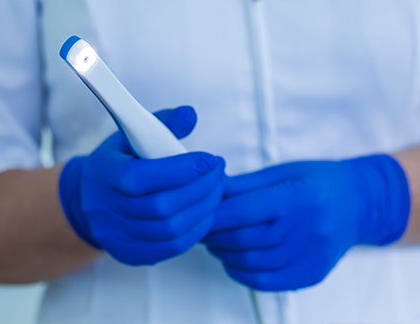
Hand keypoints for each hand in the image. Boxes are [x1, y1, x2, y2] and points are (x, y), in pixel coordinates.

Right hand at [59, 106, 225, 265]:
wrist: (89, 199)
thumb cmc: (119, 162)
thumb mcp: (132, 135)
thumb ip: (163, 123)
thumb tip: (191, 115)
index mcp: (106, 174)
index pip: (145, 177)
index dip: (183, 169)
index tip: (211, 159)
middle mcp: (107, 210)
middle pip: (162, 207)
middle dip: (201, 188)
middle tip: (219, 173)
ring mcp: (118, 237)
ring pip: (171, 230)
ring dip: (203, 209)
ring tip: (217, 190)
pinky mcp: (130, 253)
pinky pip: (171, 247)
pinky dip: (196, 230)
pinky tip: (206, 212)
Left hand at [203, 155, 409, 290]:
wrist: (358, 204)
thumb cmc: (319, 181)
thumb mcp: (282, 172)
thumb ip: (245, 185)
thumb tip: (211, 191)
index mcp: (297, 197)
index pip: (242, 211)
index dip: (214, 215)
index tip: (199, 212)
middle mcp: (306, 230)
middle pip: (243, 239)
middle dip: (213, 235)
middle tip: (201, 227)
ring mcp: (310, 256)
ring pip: (250, 263)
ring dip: (223, 254)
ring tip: (215, 241)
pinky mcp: (310, 274)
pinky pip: (265, 282)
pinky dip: (241, 272)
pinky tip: (234, 260)